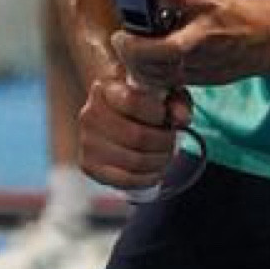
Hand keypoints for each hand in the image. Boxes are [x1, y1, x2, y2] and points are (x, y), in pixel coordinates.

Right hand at [77, 61, 191, 191]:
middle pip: (136, 136)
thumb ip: (175, 101)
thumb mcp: (161, 93)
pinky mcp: (89, 165)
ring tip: (165, 154)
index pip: (132, 101)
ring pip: (134, 161)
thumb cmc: (142, 103)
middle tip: (172, 140)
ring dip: (159, 161)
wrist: (113, 117)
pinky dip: (147, 178)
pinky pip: (125, 180)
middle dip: (163, 142)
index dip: (156, 112)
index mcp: (106, 89)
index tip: (166, 116)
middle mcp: (90, 114)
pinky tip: (155, 170)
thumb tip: (182, 118)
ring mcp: (87, 142)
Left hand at [111, 0, 269, 87]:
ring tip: (135, 50)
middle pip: (150, 72)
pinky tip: (154, 59)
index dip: (132, 47)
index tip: (120, 35)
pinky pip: (172, 83)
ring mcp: (199, 76)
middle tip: (122, 41)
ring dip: (141, 68)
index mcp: (196, 40)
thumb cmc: (243, 13)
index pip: (155, 51)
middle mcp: (196, 63)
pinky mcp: (203, 82)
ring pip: (159, 81)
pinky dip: (157, 74)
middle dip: (131, 59)